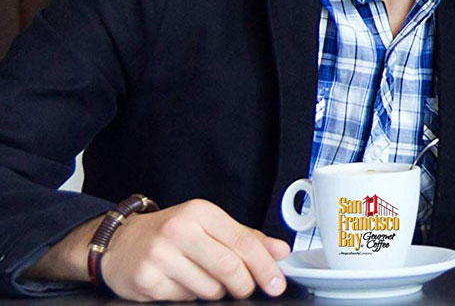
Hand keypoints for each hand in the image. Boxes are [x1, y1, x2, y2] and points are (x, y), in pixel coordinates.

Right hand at [100, 199, 290, 300]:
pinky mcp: (147, 280)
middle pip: (229, 268)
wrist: (120, 242)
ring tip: (205, 279)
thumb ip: (245, 238)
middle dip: (245, 285)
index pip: (243, 242)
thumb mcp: (208, 225)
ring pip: (210, 289)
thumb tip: (279, 251)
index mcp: (200, 212)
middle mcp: (179, 230)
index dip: (265, 266)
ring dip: (217, 292)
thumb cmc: (169, 233)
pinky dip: (192, 297)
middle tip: (246, 289)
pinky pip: (185, 299)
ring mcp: (160, 256)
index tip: (277, 282)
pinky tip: (182, 283)